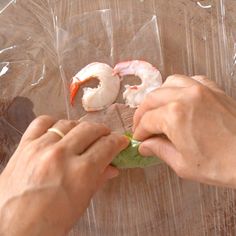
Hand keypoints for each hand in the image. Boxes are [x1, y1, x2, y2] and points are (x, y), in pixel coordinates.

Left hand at [0, 117, 127, 235]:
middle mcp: (62, 155)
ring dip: (80, 128)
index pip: (107, 146)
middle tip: (105, 137)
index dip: (118, 142)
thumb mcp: (81, 203)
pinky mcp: (24, 146)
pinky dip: (54, 123)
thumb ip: (99, 180)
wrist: (11, 229)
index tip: (121, 141)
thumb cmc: (50, 223)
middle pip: (90, 130)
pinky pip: (42, 122)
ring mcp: (41, 147)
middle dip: (102, 131)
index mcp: (81, 172)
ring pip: (68, 124)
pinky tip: (59, 131)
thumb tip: (113, 167)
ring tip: (83, 135)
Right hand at [133, 75, 235, 187]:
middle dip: (142, 113)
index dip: (139, 132)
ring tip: (157, 110)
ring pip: (168, 83)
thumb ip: (159, 150)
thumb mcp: (183, 164)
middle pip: (152, 99)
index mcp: (174, 116)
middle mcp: (185, 96)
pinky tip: (179, 98)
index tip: (139, 140)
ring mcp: (201, 89)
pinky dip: (179, 87)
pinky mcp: (214, 89)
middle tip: (141, 127)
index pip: (147, 121)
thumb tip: (144, 145)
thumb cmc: (220, 166)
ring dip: (158, 97)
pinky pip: (190, 80)